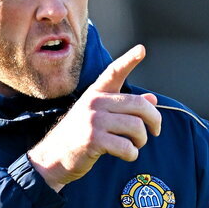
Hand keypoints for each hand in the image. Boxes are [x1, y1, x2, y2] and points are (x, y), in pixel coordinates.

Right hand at [28, 45, 160, 191]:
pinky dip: (132, 154)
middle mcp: (94, 102)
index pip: (114, 72)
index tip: (141, 49)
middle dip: (154, 120)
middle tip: (155, 131)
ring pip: (136, 127)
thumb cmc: (79, 136)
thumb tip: (153, 100)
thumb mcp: (99, 116)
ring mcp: (93, 120)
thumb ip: (125, 107)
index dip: (129, 60)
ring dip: (142, 140)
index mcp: (96, 93)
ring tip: (136, 145)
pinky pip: (127, 147)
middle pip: (139, 105)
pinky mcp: (93, 140)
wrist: (53, 158)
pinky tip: (127, 155)